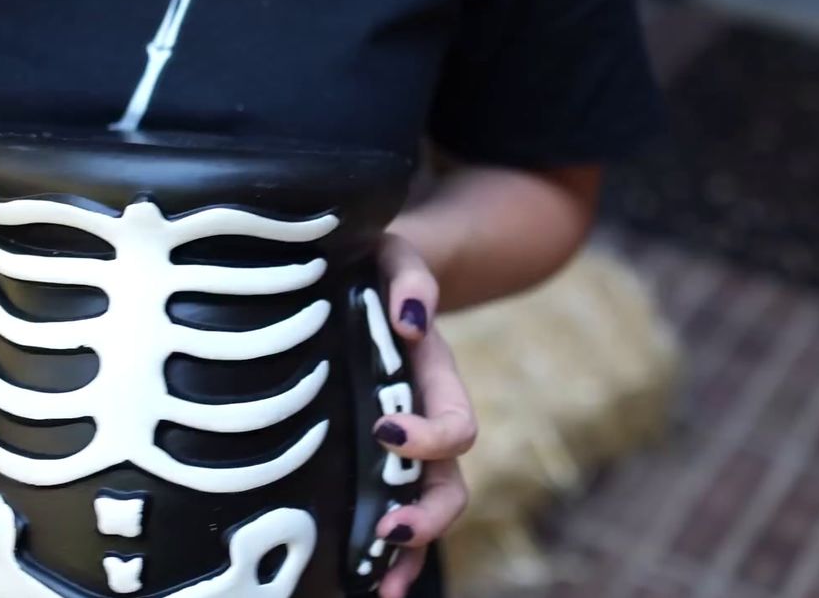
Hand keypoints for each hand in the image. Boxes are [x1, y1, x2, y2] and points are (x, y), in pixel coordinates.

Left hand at [370, 234, 478, 597]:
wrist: (366, 272)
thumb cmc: (378, 263)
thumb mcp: (396, 255)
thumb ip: (410, 277)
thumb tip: (410, 321)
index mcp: (436, 379)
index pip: (454, 425)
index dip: (429, 437)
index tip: (384, 430)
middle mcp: (428, 421)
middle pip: (449, 486)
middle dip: (425, 516)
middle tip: (389, 530)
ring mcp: (404, 446)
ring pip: (424, 513)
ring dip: (408, 554)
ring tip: (380, 588)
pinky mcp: (373, 457)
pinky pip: (393, 516)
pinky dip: (387, 557)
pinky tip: (364, 582)